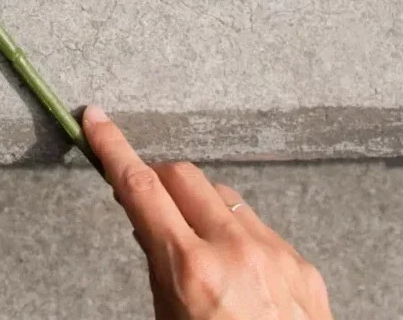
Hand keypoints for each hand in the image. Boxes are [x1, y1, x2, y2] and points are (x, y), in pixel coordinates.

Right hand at [83, 106, 333, 319]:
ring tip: (195, 257)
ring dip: (202, 210)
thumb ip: (158, 271)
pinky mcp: (305, 268)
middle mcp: (237, 251)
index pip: (141, 189)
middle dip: (159, 182)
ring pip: (227, 199)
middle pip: (185, 176)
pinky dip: (241, 241)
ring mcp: (277, 255)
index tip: (97, 121)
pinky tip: (238, 282)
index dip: (114, 149)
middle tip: (145, 205)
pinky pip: (263, 232)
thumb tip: (151, 226)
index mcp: (192, 272)